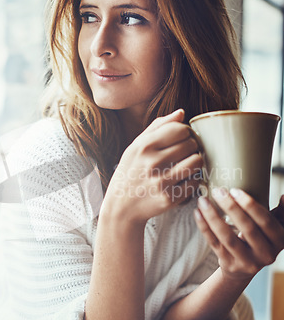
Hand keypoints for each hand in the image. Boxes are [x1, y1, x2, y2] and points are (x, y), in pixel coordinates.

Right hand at [102, 109, 202, 225]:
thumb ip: (157, 127)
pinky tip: (183, 179)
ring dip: (196, 161)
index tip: (182, 138)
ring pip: (197, 161)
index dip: (185, 132)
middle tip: (184, 153)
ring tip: (187, 164)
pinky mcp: (170, 198)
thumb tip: (181, 113)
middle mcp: (153, 163)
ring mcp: (162, 182)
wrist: (121, 206)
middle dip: (191, 146)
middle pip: (191, 144)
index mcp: (144, 146)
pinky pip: (195, 182)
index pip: (180, 129)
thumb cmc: (129, 172)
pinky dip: (192, 179)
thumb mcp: (135, 146)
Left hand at [194, 188, 283, 280]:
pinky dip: (204, 227)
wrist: (245, 269)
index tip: (235, 190)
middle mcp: (265, 254)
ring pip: (227, 238)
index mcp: (279, 241)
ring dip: (213, 217)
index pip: (266, 221)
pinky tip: (197, 213)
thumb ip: (281, 213)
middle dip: (231, 208)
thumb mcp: (275, 228)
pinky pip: (214, 243)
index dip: (250, 206)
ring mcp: (246, 262)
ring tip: (203, 200)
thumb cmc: (260, 239)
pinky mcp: (229, 264)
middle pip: (247, 229)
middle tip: (218, 191)